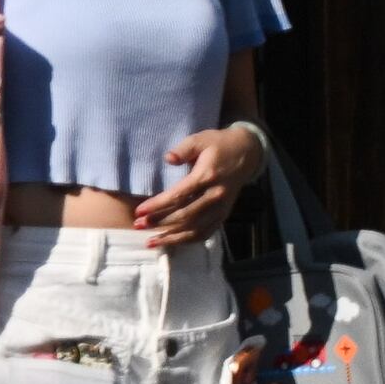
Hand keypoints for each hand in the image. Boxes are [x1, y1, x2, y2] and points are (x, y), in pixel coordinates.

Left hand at [129, 122, 260, 249]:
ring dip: (172, 238)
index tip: (139, 212)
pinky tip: (171, 243)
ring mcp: (222, 208)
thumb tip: (168, 159)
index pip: (179, 195)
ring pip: (196, 229)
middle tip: (138, 226)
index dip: (158, 205)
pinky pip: (207, 232)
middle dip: (160, 223)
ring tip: (150, 242)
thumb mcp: (200, 139)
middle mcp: (216, 196)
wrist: (246, 153)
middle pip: (186, 216)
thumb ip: (183, 149)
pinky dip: (189, 240)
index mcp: (207, 177)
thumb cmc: (217, 145)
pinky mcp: (224, 214)